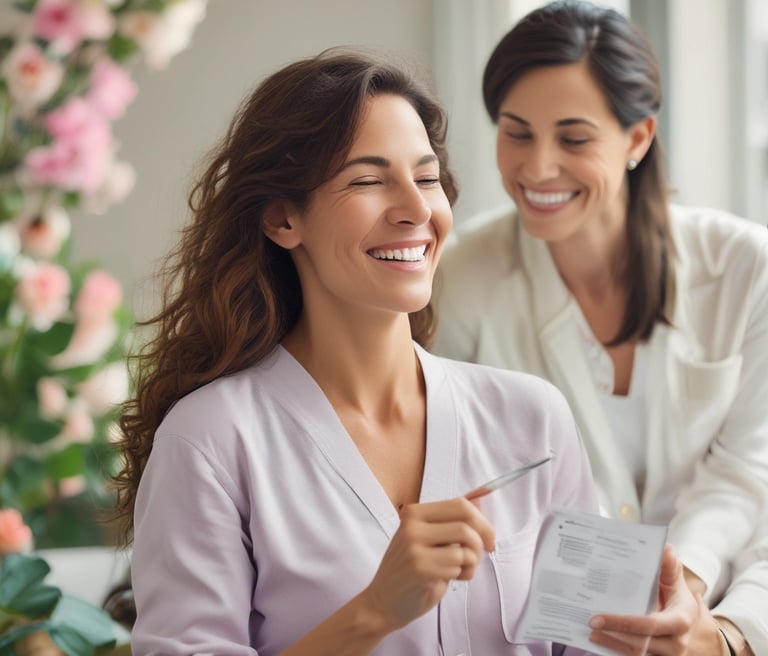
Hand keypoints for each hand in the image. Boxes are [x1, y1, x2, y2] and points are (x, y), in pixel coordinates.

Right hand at [358, 497, 494, 632]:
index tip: (489, 538)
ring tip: (460, 570)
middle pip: (466, 524)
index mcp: (414, 513)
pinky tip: (450, 578)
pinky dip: (463, 574)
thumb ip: (451, 521)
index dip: (482, 521)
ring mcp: (414, 545)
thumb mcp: (428, 539)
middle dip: (482, 542)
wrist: (383, 601)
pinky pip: (458, 564)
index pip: (460, 505)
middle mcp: (412, 525)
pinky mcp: (420, 567)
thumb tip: (480, 500)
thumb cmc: (409, 570)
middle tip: (481, 555)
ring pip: (465, 546)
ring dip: (472, 562)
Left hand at [587, 544, 698, 654]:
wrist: (687, 620)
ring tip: (591, 632)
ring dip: (612, 644)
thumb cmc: (676, 597)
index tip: (598, 618)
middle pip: (640, 644)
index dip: (624, 623)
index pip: (651, 625)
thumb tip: (666, 548)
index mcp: (681, 620)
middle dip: (613, 634)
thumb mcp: (675, 581)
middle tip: (590, 623)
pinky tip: (600, 640)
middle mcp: (676, 642)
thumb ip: (669, 567)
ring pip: (636, 654)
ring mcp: (667, 654)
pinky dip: (616, 649)